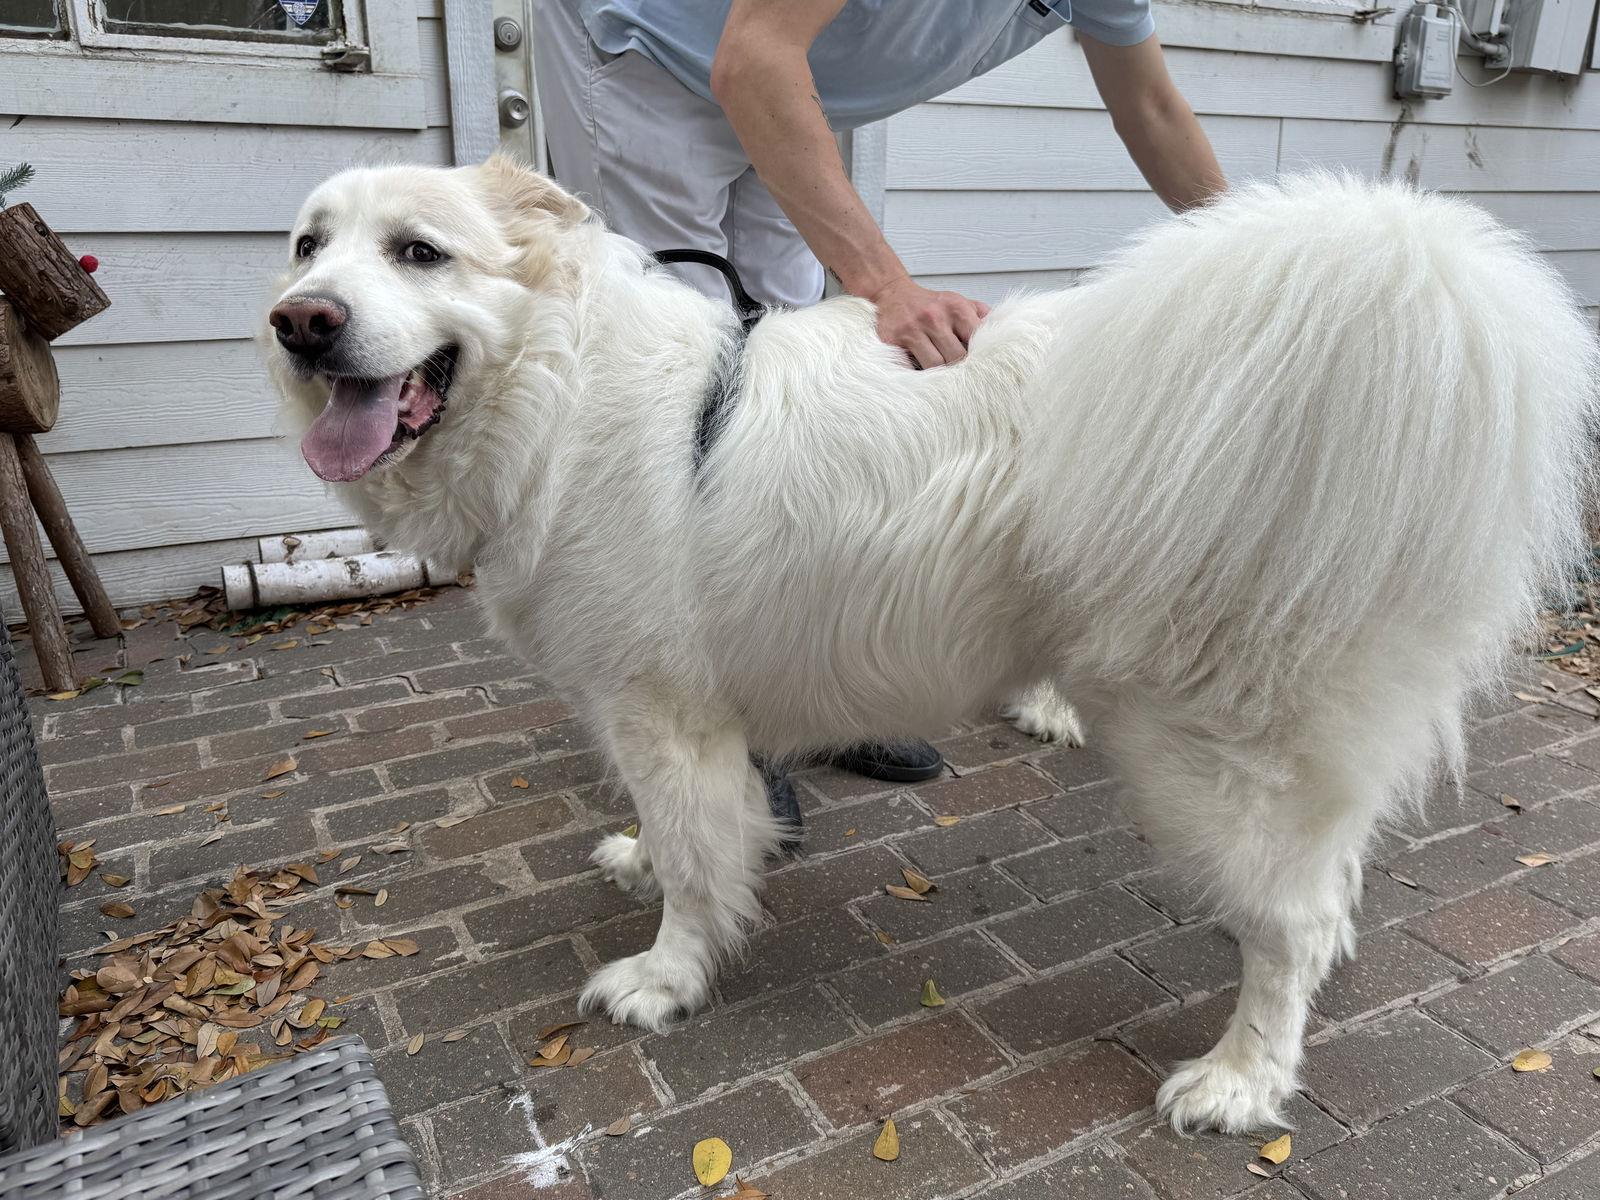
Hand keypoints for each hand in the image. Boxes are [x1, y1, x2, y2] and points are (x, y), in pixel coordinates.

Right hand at [866, 275, 989, 368]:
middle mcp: (934, 317)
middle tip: (962, 378)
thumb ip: (982, 316)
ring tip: (944, 379)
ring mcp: (912, 329)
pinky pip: (910, 367)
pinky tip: (923, 376)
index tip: (981, 368)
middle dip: (960, 369)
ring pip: (935, 365)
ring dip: (940, 374)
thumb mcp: (959, 302)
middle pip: (956, 357)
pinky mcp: (892, 341)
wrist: (893, 293)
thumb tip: (1003, 332)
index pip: (976, 340)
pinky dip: (918, 374)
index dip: (979, 357)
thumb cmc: (931, 304)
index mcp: (956, 308)